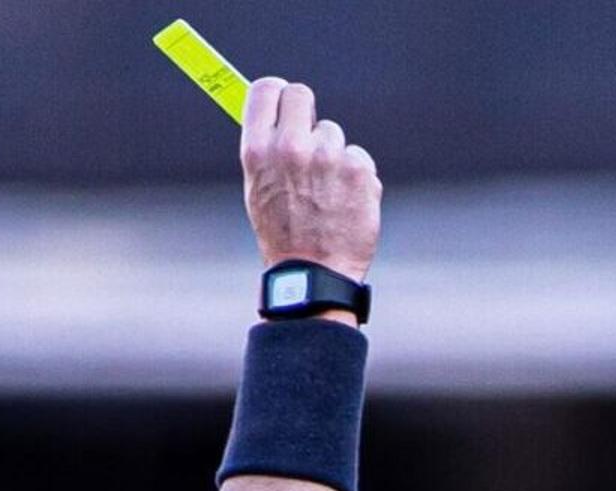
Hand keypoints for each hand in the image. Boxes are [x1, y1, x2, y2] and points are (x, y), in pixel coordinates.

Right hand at [239, 78, 378, 283]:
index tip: (283, 103)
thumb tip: (275, 113)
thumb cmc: (282, 235)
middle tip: (308, 138)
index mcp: (258, 151)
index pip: (265, 90)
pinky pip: (357, 157)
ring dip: (331, 156)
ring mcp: (327, 156)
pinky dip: (354, 177)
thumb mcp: (257, 190)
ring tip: (324, 194)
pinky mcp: (357, 169)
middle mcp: (291, 147)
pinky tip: (344, 203)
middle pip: (301, 95)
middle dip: (306, 113)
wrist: (313, 275)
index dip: (276, 93)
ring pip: (332, 133)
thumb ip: (266, 148)